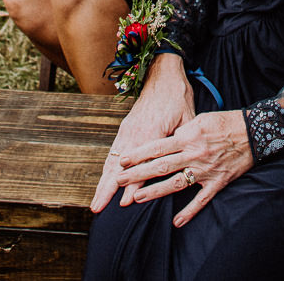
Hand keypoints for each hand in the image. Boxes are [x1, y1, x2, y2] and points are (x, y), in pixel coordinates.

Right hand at [92, 56, 195, 212]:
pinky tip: (104, 183)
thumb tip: (181, 163)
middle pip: (117, 166)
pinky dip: (106, 170)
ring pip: (111, 161)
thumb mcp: (187, 118)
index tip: (125, 203)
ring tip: (96, 203)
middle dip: (106, 189)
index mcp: (152, 131)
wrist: (163, 73)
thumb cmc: (177, 96)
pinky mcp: (125, 128)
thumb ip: (180, 142)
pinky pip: (113, 152)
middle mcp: (134, 132)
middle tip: (97, 209)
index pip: (140, 164)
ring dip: (102, 183)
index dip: (133, 185)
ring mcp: (127, 130)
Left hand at [113, 107, 253, 226]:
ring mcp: (205, 170)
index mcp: (188, 137)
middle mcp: (194, 154)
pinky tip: (177, 222)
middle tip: (120, 181)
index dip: (138, 155)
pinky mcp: (217, 182)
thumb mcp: (200, 119)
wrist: (254, 132)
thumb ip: (182, 131)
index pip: (157, 147)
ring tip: (137, 198)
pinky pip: (201, 200)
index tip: (122, 161)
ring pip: (175, 183)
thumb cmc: (225, 123)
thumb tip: (167, 141)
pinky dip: (189, 212)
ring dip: (155, 192)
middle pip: (160, 166)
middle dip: (138, 174)